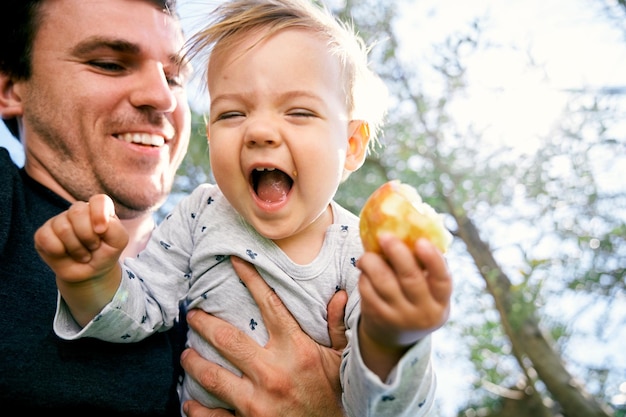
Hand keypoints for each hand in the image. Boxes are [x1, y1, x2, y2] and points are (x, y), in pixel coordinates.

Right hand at [34, 194, 127, 280]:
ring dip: (76, 248)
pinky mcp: (43, 234)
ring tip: (83, 254)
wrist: (91, 273)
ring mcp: (59, 221)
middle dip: (87, 236)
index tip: (101, 231)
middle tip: (93, 247)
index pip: (98, 200)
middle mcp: (77, 211)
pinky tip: (65, 254)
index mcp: (98, 209)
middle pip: (77, 211)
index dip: (99, 214)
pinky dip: (58, 251)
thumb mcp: (118, 241)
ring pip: (63, 228)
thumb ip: (114, 228)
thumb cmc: (105, 253)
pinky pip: (46, 238)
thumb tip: (95, 225)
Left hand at [181, 256, 347, 416]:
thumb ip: (336, 328)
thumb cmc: (333, 396)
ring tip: (186, 354)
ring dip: (194, 362)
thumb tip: (338, 294)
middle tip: (192, 315)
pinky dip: (196, 410)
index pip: (269, 306)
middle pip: (227, 340)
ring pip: (212, 375)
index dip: (251, 280)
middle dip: (204, 323)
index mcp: (295, 351)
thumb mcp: (340, 360)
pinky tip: (188, 403)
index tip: (234, 262)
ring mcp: (256, 401)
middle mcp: (272, 373)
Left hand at [356, 236, 451, 377]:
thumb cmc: (415, 300)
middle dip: (397, 254)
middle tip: (385, 235)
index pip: (442, 280)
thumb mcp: (428, 293)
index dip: (433, 260)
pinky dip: (364, 276)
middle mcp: (422, 312)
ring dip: (373, 263)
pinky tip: (365, 269)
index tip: (421, 241)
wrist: (395, 338)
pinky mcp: (377, 318)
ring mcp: (399, 317)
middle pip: (410, 280)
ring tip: (367, 254)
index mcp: (440, 302)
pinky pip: (368, 291)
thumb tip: (412, 225)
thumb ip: (425, 268)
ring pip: (384, 284)